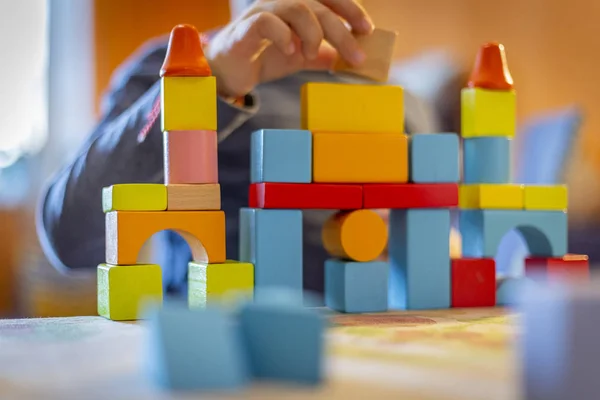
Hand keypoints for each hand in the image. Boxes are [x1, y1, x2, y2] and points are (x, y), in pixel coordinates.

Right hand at [205, 0, 372, 97]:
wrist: (229, 73)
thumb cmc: (263, 57)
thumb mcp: (301, 57)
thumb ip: (323, 55)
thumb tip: (350, 60)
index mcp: (297, 5)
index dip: (351, 9)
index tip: (367, 30)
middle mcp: (281, 2)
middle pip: (318, 5)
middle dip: (341, 30)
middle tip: (356, 55)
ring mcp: (263, 12)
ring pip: (297, 8)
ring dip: (313, 33)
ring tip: (313, 54)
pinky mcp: (245, 28)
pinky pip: (267, 22)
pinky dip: (284, 36)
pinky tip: (292, 52)